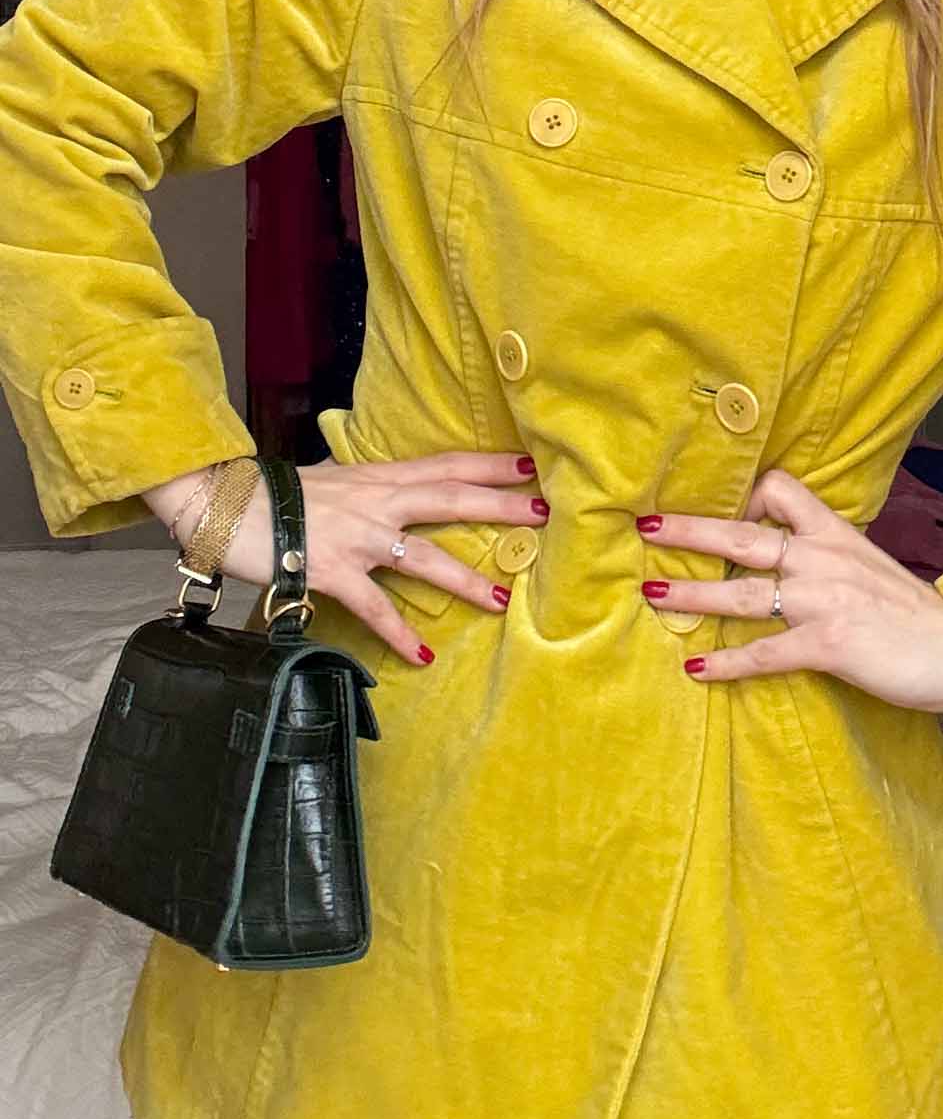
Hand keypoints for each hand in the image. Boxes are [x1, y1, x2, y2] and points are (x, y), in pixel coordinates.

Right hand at [216, 451, 546, 667]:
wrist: (221, 502)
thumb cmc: (273, 492)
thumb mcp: (329, 480)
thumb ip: (362, 486)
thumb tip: (379, 487)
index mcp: (378, 478)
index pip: (445, 466)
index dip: (488, 465)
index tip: (528, 465)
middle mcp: (376, 503)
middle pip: (451, 500)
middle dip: (501, 507)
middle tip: (546, 514)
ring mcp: (357, 537)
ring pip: (424, 558)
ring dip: (464, 578)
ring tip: (500, 598)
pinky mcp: (332, 570)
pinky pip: (375, 607)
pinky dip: (400, 632)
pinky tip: (424, 654)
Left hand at [639, 467, 942, 713]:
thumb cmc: (920, 615)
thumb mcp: (873, 568)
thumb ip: (833, 560)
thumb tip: (794, 565)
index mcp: (836, 534)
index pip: (780, 491)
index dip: (745, 497)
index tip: (720, 512)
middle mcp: (823, 558)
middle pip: (743, 533)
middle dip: (690, 528)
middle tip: (646, 525)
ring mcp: (823, 600)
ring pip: (741, 591)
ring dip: (692, 592)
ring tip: (653, 593)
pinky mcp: (828, 644)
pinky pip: (763, 652)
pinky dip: (726, 662)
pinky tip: (696, 668)